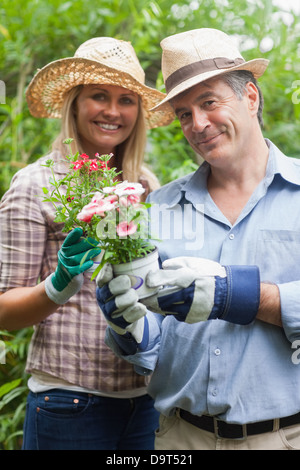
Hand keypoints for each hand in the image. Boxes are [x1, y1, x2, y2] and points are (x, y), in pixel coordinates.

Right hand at [45, 227, 100, 303]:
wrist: (64, 280)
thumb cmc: (73, 263)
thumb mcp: (73, 253)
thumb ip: (79, 245)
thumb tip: (92, 236)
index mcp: (64, 249)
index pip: (67, 241)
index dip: (73, 235)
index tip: (80, 230)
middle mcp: (63, 256)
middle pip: (73, 249)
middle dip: (85, 245)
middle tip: (96, 242)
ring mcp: (65, 265)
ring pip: (76, 259)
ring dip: (88, 254)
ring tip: (98, 251)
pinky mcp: (69, 274)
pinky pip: (77, 269)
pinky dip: (84, 265)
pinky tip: (91, 262)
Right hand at [96, 264, 148, 352]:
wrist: (128, 319)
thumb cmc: (126, 293)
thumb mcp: (121, 281)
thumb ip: (124, 268)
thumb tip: (134, 248)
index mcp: (103, 286)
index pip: (102, 278)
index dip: (107, 272)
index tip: (113, 267)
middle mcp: (103, 299)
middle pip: (111, 288)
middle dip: (123, 283)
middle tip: (130, 282)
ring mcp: (110, 312)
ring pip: (120, 303)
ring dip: (131, 297)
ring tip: (136, 296)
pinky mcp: (118, 324)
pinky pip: (128, 317)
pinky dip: (137, 310)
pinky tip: (142, 307)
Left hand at [141, 257, 259, 324]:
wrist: (228, 294)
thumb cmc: (210, 275)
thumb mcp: (194, 263)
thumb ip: (176, 263)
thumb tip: (162, 266)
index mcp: (189, 278)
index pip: (164, 279)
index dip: (152, 280)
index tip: (146, 281)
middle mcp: (188, 294)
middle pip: (160, 299)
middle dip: (148, 299)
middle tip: (140, 297)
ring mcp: (189, 308)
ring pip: (164, 310)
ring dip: (155, 306)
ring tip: (149, 302)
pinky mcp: (190, 317)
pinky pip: (174, 314)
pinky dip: (168, 310)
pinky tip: (167, 305)